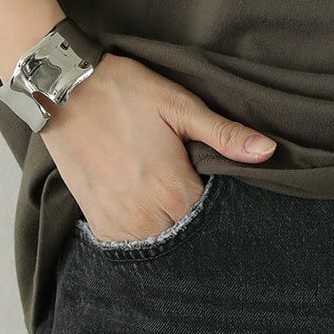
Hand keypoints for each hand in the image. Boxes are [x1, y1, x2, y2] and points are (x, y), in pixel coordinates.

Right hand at [41, 52, 276, 242]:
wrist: (65, 90)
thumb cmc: (126, 93)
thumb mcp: (181, 105)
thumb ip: (225, 135)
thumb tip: (268, 152)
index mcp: (173, 189)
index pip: (211, 215)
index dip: (216, 199)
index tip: (210, 179)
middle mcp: (145, 215)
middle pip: (185, 231)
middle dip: (192, 213)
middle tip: (186, 181)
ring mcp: (117, 222)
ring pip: (158, 241)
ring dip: (167, 225)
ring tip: (165, 192)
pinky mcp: (96, 220)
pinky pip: (127, 243)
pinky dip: (141, 230)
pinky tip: (145, 205)